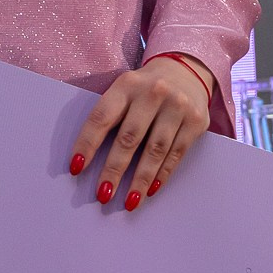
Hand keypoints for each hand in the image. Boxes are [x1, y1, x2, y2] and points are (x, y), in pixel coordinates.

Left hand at [68, 55, 212, 211]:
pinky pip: (176, 153)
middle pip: (129, 137)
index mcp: (127, 84)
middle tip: (103, 195)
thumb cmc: (145, 88)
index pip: (102, 116)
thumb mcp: (126, 90)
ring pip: (155, 150)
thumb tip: (87, 158)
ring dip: (140, 179)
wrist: (186, 70)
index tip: (76, 169)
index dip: (88, 144)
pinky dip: (162, 174)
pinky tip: (150, 190)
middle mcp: (153, 92)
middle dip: (114, 169)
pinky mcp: (195, 121)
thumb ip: (111, 115)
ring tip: (129, 202)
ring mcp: (177, 105)